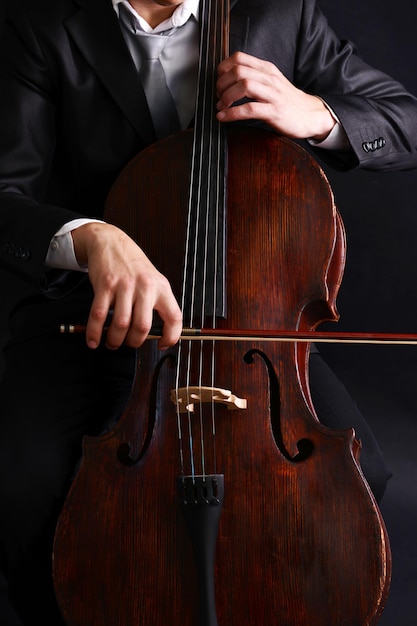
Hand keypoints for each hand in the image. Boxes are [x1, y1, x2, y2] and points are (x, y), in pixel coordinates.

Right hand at [71, 222, 182, 349]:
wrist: (111, 242)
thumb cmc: (133, 265)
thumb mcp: (153, 280)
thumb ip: (156, 303)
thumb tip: (156, 333)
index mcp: (161, 288)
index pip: (174, 317)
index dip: (171, 336)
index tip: (163, 344)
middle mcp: (145, 287)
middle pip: (143, 326)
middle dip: (134, 342)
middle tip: (128, 343)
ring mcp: (124, 286)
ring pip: (121, 324)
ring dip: (115, 340)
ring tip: (112, 342)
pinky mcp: (105, 285)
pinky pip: (99, 315)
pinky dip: (94, 332)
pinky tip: (93, 339)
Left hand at [216, 51, 334, 140]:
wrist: (310, 115)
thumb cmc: (287, 101)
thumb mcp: (271, 82)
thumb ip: (254, 78)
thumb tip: (228, 81)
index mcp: (267, 69)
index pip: (239, 58)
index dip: (223, 69)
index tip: (219, 82)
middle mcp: (269, 78)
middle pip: (238, 71)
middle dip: (221, 84)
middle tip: (218, 96)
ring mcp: (273, 94)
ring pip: (244, 86)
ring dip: (226, 97)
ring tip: (221, 106)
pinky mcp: (275, 112)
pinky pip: (250, 109)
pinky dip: (232, 113)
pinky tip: (224, 117)